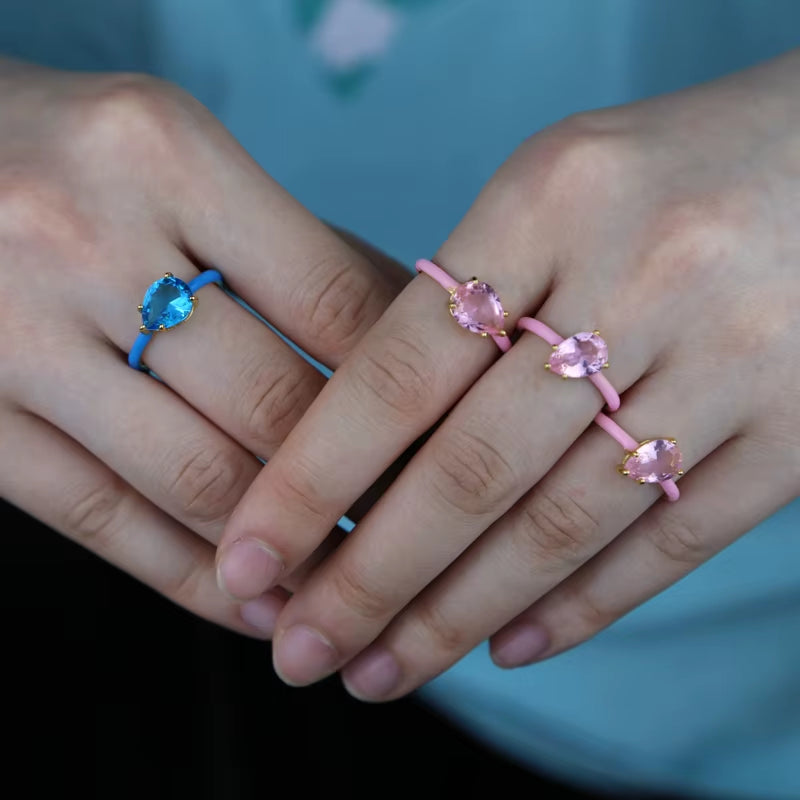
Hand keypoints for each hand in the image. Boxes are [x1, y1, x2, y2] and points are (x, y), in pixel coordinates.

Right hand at [0, 58, 407, 635]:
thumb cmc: (71, 158)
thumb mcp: (179, 157)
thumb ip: (291, 249)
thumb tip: (403, 342)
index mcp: (163, 154)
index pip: (335, 303)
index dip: (411, 388)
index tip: (455, 442)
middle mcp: (82, 239)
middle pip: (274, 404)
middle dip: (364, 484)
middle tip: (423, 527)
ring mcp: (13, 339)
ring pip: (195, 479)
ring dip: (289, 550)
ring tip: (352, 582)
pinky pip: (103, 521)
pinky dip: (192, 578)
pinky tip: (253, 601)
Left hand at [220, 49, 799, 694]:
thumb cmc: (666, 172)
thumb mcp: (551, 190)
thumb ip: (467, 304)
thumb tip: (368, 450)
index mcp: (551, 198)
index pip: (399, 369)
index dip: (311, 479)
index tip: (248, 561)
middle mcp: (645, 274)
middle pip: (472, 468)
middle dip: (371, 578)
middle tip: (302, 651)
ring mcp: (736, 356)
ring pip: (564, 522)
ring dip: (461, 615)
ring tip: (385, 670)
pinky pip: (675, 537)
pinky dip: (584, 605)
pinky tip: (509, 646)